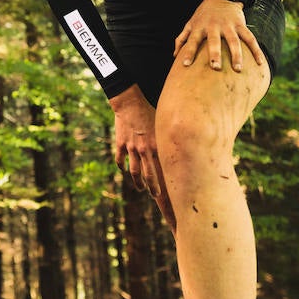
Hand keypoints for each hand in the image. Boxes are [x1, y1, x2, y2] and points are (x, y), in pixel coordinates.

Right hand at [110, 85, 167, 218]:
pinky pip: (121, 159)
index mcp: (157, 146)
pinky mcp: (121, 144)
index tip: (168, 191)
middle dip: (152, 188)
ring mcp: (131, 148)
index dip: (164, 182)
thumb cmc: (150, 111)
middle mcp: (144, 150)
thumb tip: (178, 149)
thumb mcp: (163, 125)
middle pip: (148, 175)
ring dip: (137, 181)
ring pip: (134, 171)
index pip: (161, 170)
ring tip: (140, 188)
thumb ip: (167, 138)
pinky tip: (123, 170)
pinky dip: (122, 166)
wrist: (130, 102)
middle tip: (155, 195)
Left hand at [174, 0, 264, 71]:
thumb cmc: (203, 14)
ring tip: (237, 69)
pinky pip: (250, 38)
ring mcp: (228, 25)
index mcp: (200, 27)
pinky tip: (260, 63)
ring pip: (234, 41)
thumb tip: (174, 55)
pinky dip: (256, 50)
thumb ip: (182, 38)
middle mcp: (214, 26)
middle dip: (214, 54)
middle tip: (215, 67)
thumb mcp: (191, 23)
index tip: (185, 64)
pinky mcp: (240, 24)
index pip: (192, 40)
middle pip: (214, 41)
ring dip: (237, 55)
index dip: (188, 52)